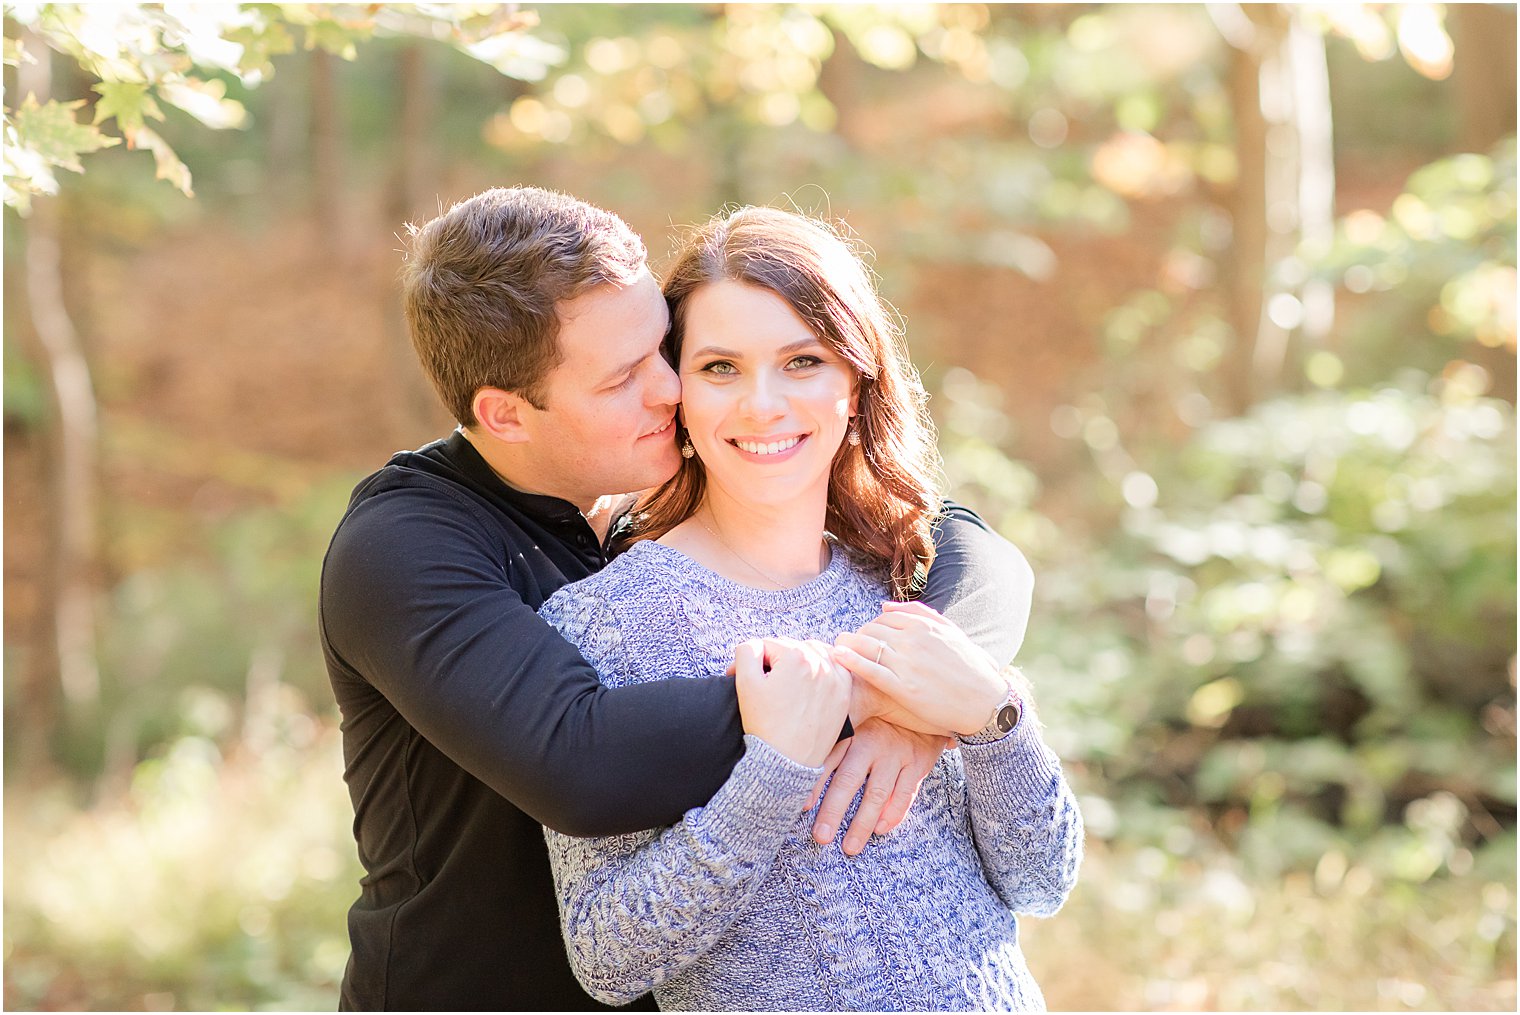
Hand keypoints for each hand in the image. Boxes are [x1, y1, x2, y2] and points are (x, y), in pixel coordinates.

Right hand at [735, 638, 851, 767]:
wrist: (786, 761)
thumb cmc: (765, 725)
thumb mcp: (745, 683)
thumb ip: (747, 651)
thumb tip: (755, 647)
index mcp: (795, 656)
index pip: (768, 645)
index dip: (753, 661)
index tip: (745, 679)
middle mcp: (820, 663)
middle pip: (791, 647)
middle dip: (776, 660)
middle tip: (764, 682)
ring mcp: (836, 679)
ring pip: (814, 653)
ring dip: (800, 661)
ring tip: (787, 680)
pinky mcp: (843, 693)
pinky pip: (836, 668)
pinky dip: (824, 669)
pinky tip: (812, 680)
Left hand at [806, 718, 951, 854]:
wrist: (922, 707)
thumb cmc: (880, 719)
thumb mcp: (857, 719)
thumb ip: (834, 740)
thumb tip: (803, 767)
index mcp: (852, 730)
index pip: (828, 760)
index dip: (814, 785)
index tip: (802, 808)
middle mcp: (872, 742)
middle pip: (849, 780)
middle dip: (833, 811)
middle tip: (821, 837)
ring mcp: (896, 753)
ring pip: (876, 793)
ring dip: (862, 823)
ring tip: (850, 847)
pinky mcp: (918, 762)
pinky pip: (905, 793)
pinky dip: (893, 814)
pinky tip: (880, 829)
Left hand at [833, 600, 1007, 735]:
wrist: (985, 702)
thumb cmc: (970, 668)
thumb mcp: (951, 631)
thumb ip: (919, 613)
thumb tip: (883, 605)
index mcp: (924, 626)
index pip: (884, 616)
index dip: (872, 625)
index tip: (867, 635)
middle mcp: (914, 641)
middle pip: (871, 630)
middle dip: (858, 636)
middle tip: (850, 645)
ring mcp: (907, 664)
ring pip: (867, 646)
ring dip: (847, 644)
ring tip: (838, 648)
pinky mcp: (903, 688)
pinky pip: (870, 670)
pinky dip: (850, 661)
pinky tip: (837, 656)